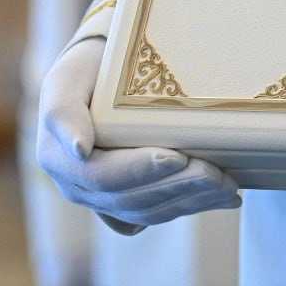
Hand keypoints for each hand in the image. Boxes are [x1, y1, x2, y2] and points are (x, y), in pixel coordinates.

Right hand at [36, 38, 240, 234]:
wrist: (97, 77)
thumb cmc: (85, 71)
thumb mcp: (67, 78)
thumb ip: (64, 111)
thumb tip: (79, 148)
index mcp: (58, 159)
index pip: (102, 176)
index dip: (140, 170)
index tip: (176, 156)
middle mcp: (77, 187)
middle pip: (131, 199)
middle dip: (177, 187)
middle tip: (215, 173)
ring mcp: (102, 199)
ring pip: (148, 212)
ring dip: (191, 201)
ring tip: (227, 186)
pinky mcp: (127, 203)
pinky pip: (159, 214)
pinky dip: (192, 206)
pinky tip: (222, 198)